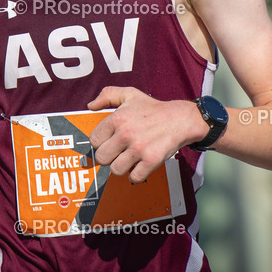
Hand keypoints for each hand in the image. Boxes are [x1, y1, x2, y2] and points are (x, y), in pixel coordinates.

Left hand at [88, 87, 207, 182]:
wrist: (180, 119)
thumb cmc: (153, 108)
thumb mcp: (129, 94)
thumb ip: (108, 95)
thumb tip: (91, 106)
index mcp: (118, 118)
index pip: (94, 140)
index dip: (100, 142)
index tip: (108, 141)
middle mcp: (126, 134)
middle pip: (101, 158)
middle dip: (108, 156)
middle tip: (117, 152)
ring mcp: (139, 148)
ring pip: (115, 170)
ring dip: (121, 166)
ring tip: (128, 159)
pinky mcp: (151, 160)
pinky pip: (134, 177)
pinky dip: (135, 175)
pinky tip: (138, 166)